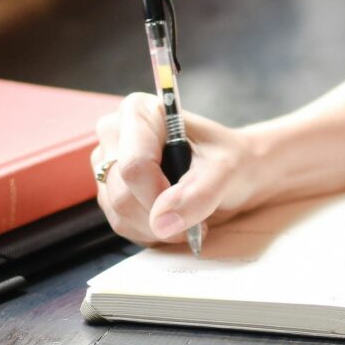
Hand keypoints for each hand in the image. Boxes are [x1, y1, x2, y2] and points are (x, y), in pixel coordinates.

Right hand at [93, 95, 268, 245]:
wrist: (236, 173)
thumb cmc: (232, 160)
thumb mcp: (227, 170)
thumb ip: (198, 193)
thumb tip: (162, 221)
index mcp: (139, 112)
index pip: (134, 165)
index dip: (159, 196)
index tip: (189, 207)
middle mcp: (115, 134)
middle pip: (122, 194)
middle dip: (162, 216)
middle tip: (196, 215)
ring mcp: (108, 165)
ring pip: (120, 214)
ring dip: (158, 228)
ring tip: (188, 215)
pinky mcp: (109, 192)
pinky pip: (122, 225)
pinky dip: (151, 232)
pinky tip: (173, 219)